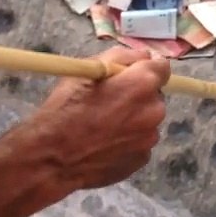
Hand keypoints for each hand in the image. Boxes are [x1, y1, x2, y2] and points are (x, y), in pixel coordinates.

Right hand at [19, 48, 169, 191]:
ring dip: (133, 119)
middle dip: (137, 95)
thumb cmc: (65, 109)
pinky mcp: (142, 160)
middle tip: (110, 102)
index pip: (163, 67)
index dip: (146, 68)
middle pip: (154, 95)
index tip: (130, 74)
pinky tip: (105, 144)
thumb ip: (121, 57)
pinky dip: (128, 141)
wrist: (52, 158)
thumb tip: (144, 56)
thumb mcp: (87, 70)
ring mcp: (150, 138)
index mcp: (142, 84)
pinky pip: (140, 142)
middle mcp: (154, 110)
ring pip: (147, 120)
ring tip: (104, 126)